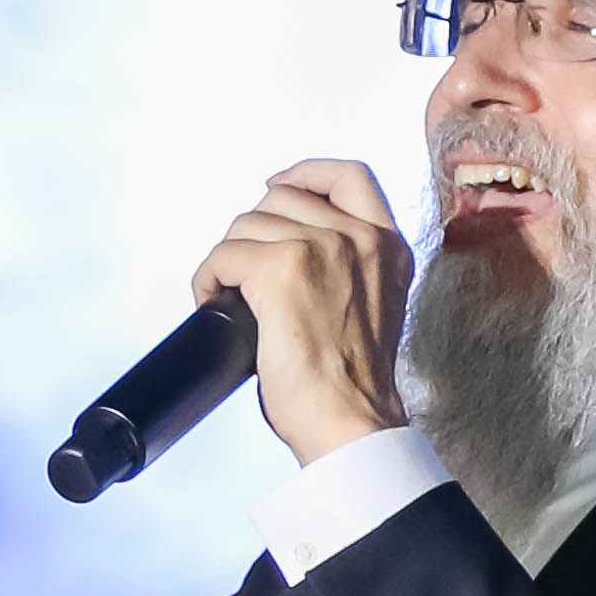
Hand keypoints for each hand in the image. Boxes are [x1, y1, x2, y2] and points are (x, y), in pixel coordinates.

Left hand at [196, 160, 411, 464]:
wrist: (350, 421)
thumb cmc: (353, 384)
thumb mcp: (372, 306)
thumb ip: (351, 267)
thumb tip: (292, 246)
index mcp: (387, 246)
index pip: (349, 176)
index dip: (306, 174)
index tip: (279, 186)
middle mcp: (359, 238)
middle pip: (283, 196)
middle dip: (253, 230)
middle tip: (245, 272)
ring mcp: (321, 248)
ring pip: (247, 223)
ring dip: (228, 258)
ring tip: (229, 295)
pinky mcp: (281, 270)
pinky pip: (223, 254)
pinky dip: (208, 278)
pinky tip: (213, 303)